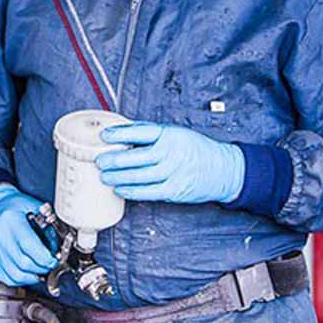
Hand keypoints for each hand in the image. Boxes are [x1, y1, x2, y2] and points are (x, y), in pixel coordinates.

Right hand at [0, 184, 58, 286]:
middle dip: (42, 268)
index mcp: (10, 220)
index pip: (29, 246)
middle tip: (50, 264)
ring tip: (39, 269)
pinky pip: (6, 278)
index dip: (46, 258)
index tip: (55, 260)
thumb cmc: (14, 206)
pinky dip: (20, 279)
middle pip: (23, 264)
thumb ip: (49, 221)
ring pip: (15, 275)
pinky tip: (26, 271)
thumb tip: (63, 240)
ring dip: (32, 276)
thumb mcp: (34, 205)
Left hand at [97, 122, 244, 203]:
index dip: (120, 134)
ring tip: (104, 176)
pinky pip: (149, 192)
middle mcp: (171, 153)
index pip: (141, 132)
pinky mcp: (175, 190)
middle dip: (115, 160)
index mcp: (170, 135)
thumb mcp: (176, 132)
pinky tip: (120, 189)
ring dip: (119, 177)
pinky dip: (132, 192)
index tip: (104, 136)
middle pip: (137, 156)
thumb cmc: (196, 149)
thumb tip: (123, 130)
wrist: (223, 169)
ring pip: (140, 176)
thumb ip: (150, 132)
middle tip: (99, 160)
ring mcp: (173, 172)